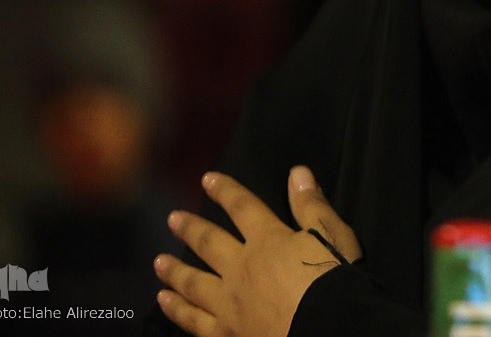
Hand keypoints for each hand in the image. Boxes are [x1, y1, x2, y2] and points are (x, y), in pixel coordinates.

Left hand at [154, 166, 362, 336]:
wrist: (326, 327)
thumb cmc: (332, 278)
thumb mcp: (332, 234)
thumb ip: (311, 204)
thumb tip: (296, 171)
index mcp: (267, 240)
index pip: (242, 207)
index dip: (225, 190)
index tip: (207, 179)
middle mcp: (241, 267)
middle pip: (209, 243)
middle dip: (190, 229)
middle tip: (172, 219)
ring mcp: (229, 302)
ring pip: (194, 282)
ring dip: (175, 270)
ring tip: (158, 262)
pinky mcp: (225, 332)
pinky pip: (194, 320)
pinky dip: (177, 310)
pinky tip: (164, 302)